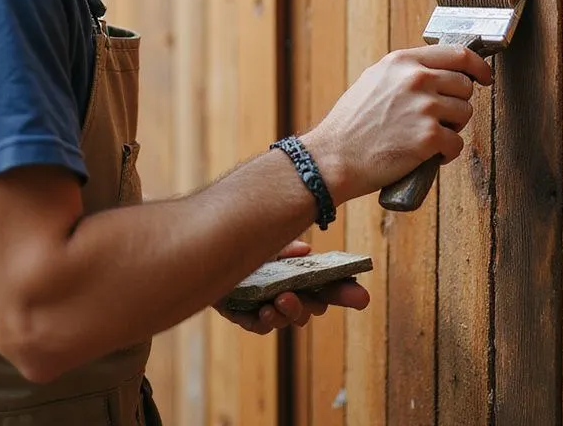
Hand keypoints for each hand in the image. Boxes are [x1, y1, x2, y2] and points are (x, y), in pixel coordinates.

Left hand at [214, 240, 370, 334]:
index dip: (345, 291)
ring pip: (286, 318)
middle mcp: (284, 289)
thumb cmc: (238, 241)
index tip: (362, 296)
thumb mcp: (266, 239)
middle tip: (312, 300)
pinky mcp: (242, 313)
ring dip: (288, 312)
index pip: (327, 283)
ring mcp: (264, 303)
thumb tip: (306, 250)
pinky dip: (262, 320)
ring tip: (281, 301)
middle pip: (311, 305)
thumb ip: (286, 246)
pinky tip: (262, 312)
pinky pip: (257, 324)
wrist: (200, 249)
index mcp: (296, 271)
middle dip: (316, 304)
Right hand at [303, 44, 493, 203]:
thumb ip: (405, 72)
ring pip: (465, 114)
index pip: (457, 54)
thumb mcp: (374, 80)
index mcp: (402, 61)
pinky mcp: (429, 137)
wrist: (334, 156)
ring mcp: (424, 107)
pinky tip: (424, 154)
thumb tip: (438, 72)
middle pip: (465, 86)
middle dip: (457, 103)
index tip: (484, 76)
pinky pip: (456, 144)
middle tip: (437, 117)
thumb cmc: (351, 124)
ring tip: (425, 136)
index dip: (477, 66)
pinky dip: (445, 153)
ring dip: (451, 128)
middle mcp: (416, 79)